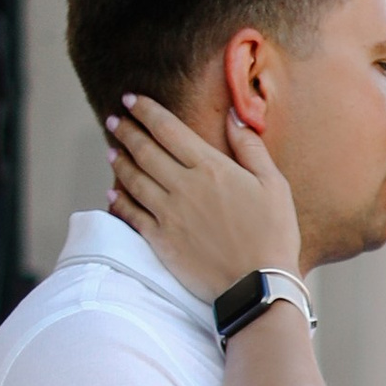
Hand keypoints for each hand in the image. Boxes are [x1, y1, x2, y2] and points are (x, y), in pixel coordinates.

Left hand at [107, 91, 300, 298]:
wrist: (258, 286)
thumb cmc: (273, 235)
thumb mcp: (274, 184)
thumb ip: (250, 148)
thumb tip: (235, 116)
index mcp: (210, 168)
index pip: (168, 129)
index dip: (146, 111)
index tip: (132, 99)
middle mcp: (183, 186)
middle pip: (145, 150)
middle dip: (126, 131)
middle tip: (115, 120)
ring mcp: (168, 214)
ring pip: (133, 180)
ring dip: (119, 162)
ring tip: (111, 150)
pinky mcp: (161, 241)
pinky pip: (132, 215)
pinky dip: (119, 201)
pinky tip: (113, 193)